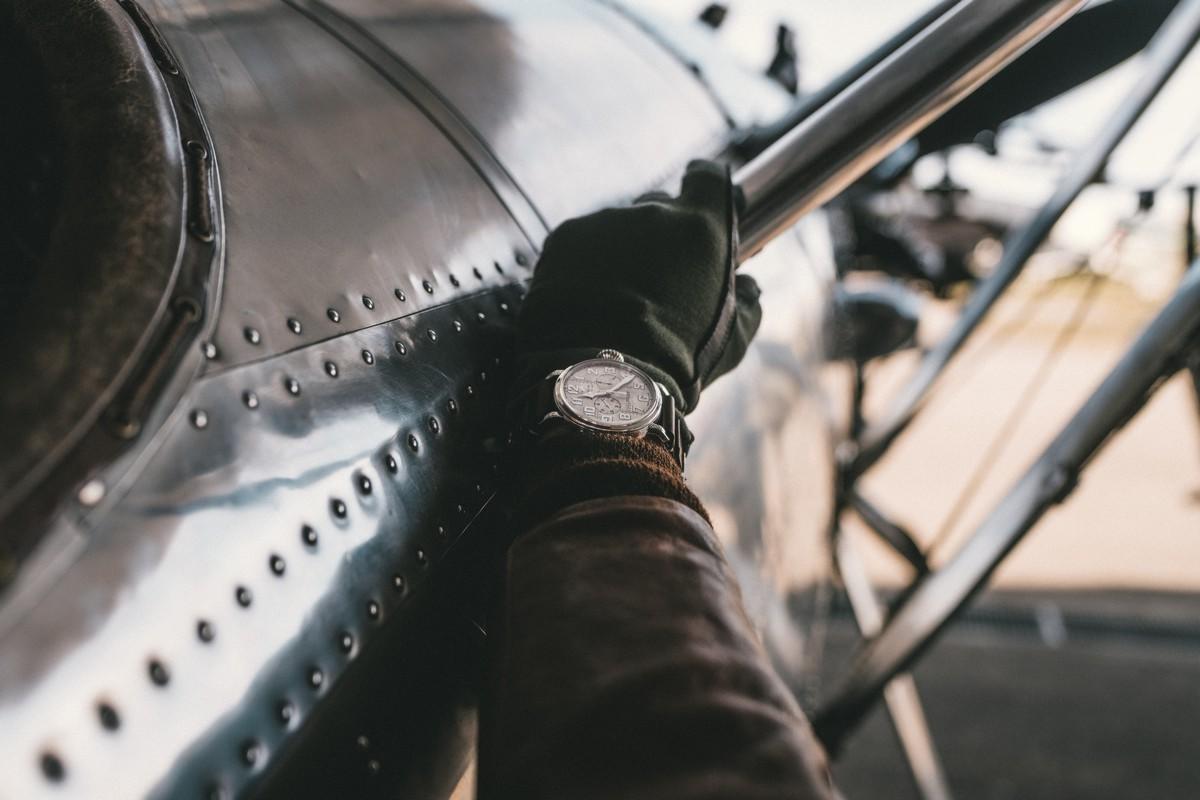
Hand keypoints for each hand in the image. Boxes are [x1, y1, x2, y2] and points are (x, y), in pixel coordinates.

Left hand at [512, 160, 761, 413]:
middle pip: (659, 206)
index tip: (703, 207)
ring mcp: (603, 222)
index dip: (706, 187)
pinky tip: (589, 302)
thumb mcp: (733, 338)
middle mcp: (651, 213)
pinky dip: (585, 265)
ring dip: (621, 253)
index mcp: (700, 227)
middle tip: (659, 278)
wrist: (602, 377)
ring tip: (618, 302)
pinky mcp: (563, 238)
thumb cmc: (677, 363)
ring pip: (617, 229)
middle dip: (662, 233)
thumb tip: (746, 286)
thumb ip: (747, 300)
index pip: (707, 177)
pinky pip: (581, 244)